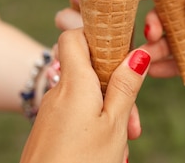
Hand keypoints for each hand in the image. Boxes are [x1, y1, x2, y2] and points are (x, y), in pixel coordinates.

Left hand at [54, 0, 144, 141]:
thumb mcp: (114, 125)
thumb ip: (125, 86)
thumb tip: (138, 52)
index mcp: (74, 83)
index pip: (75, 35)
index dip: (97, 35)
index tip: (121, 50)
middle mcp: (57, 91)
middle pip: (87, 70)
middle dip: (114, 87)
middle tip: (132, 122)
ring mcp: (50, 111)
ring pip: (84, 96)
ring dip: (106, 111)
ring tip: (122, 143)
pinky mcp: (46, 129)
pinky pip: (73, 113)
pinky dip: (92, 124)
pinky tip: (104, 150)